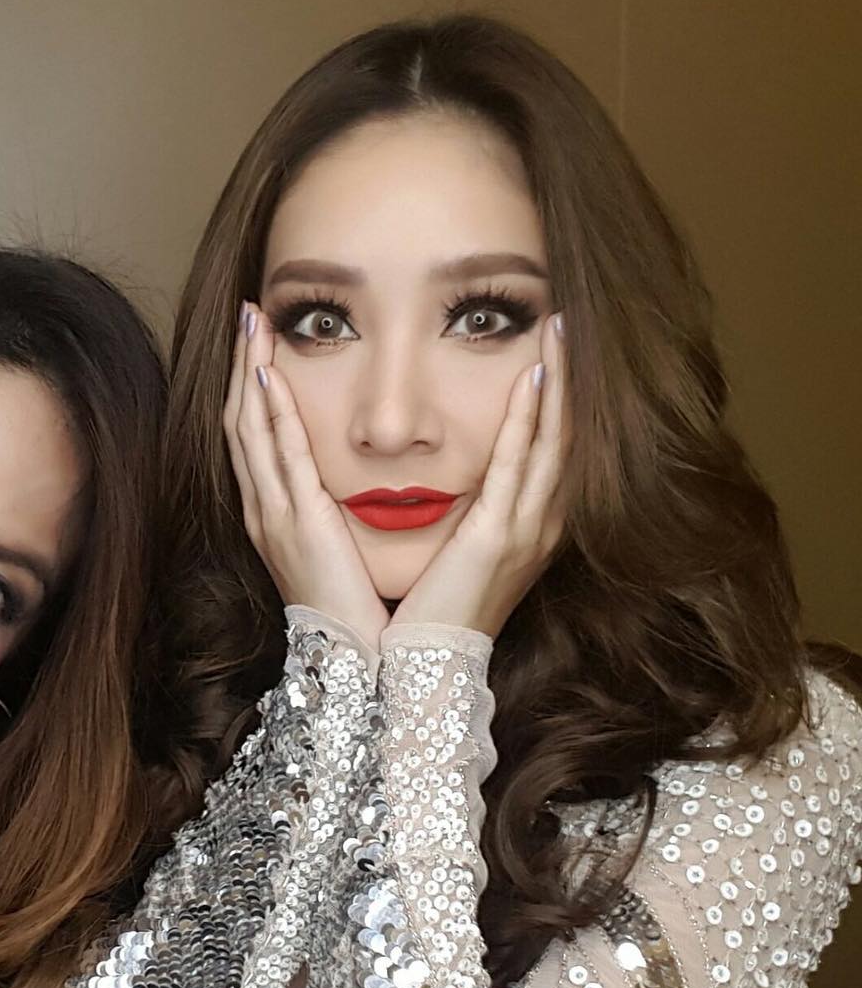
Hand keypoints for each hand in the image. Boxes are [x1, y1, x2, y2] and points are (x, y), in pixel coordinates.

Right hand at [225, 304, 389, 643]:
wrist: (360, 663)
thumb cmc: (361, 612)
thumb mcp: (343, 553)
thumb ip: (338, 516)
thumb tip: (350, 485)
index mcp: (278, 517)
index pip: (257, 438)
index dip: (252, 388)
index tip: (258, 343)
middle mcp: (266, 511)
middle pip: (241, 423)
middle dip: (241, 366)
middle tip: (245, 314)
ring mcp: (274, 515)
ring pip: (249, 429)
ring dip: (248, 372)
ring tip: (250, 323)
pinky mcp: (296, 522)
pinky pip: (278, 453)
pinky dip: (269, 409)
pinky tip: (266, 370)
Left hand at [389, 314, 568, 637]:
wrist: (419, 667)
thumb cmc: (428, 612)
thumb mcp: (458, 554)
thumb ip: (470, 515)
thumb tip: (461, 481)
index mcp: (526, 527)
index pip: (551, 446)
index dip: (558, 396)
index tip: (553, 347)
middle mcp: (538, 525)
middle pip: (564, 435)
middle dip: (567, 377)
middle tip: (566, 321)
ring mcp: (525, 532)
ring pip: (552, 441)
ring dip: (556, 383)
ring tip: (558, 332)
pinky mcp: (498, 539)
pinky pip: (518, 467)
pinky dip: (528, 422)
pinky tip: (532, 381)